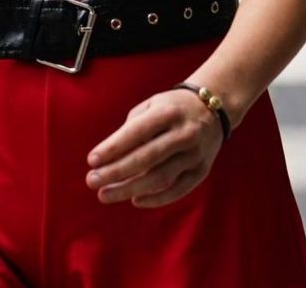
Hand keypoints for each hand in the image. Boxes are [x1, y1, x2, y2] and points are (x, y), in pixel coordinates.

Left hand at [85, 87, 224, 208]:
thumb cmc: (171, 108)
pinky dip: (156, 198)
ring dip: (130, 189)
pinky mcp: (202, 170)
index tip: (91, 161)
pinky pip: (178, 189)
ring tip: (105, 194)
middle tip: (92, 181)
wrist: (214, 109)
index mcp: (168, 113)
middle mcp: (184, 133)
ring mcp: (195, 154)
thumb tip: (109, 158)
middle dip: (116, 172)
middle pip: (146, 158)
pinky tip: (135, 200)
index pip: (136, 132)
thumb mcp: (151, 106)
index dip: (113, 148)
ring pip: (160, 177)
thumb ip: (132, 128)